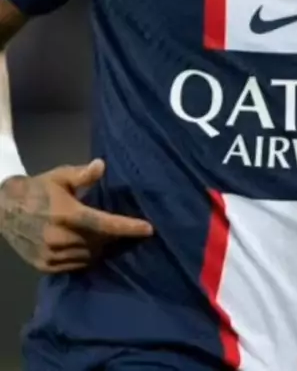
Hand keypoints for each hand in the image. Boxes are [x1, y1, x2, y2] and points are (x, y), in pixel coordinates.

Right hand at [0, 159, 152, 272]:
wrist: (5, 210)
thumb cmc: (38, 189)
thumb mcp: (60, 177)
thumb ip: (83, 175)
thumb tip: (102, 165)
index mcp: (68, 214)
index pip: (105, 224)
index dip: (128, 227)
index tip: (148, 229)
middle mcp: (61, 238)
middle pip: (100, 242)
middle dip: (115, 237)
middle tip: (126, 230)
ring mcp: (52, 255)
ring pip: (89, 256)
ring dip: (101, 248)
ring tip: (107, 239)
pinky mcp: (45, 266)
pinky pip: (75, 266)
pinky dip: (85, 258)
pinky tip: (88, 247)